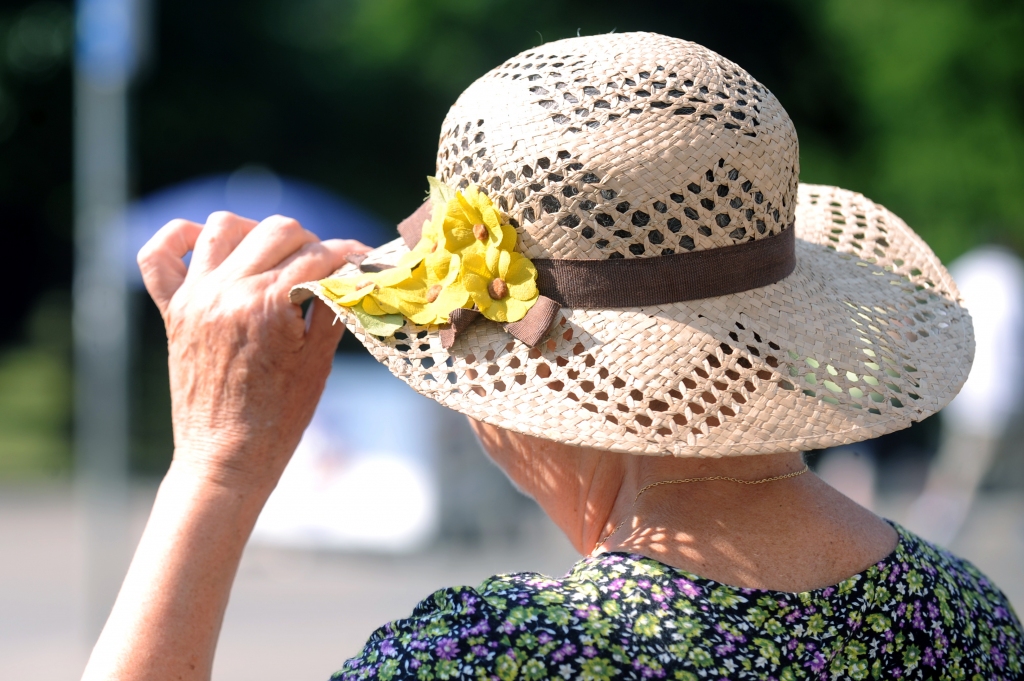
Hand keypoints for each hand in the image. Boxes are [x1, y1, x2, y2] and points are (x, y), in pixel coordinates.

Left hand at [138, 211, 368, 492]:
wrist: (226, 459)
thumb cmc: (279, 418)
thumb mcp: (319, 361)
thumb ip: (333, 307)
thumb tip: (351, 273)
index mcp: (268, 305)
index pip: (319, 255)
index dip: (350, 255)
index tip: (365, 260)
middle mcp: (228, 291)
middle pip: (278, 230)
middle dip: (311, 243)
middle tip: (323, 268)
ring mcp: (195, 297)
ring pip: (225, 225)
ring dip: (256, 233)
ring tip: (273, 257)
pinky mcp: (173, 310)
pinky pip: (159, 254)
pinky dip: (180, 239)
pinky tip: (206, 246)